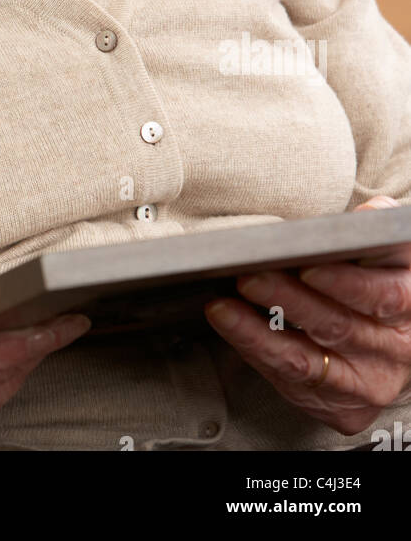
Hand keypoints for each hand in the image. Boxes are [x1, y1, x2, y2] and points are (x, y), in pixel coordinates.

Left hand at [204, 196, 410, 435]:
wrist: (388, 352)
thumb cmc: (376, 287)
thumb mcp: (387, 258)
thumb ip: (376, 232)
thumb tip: (370, 213)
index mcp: (408, 301)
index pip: (383, 292)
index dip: (346, 281)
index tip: (308, 264)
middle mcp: (395, 346)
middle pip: (338, 323)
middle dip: (289, 299)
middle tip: (249, 276)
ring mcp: (369, 379)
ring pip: (307, 357)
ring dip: (261, 327)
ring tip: (226, 303)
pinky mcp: (343, 404)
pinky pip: (293, 377)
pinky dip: (255, 347)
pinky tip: (228, 323)